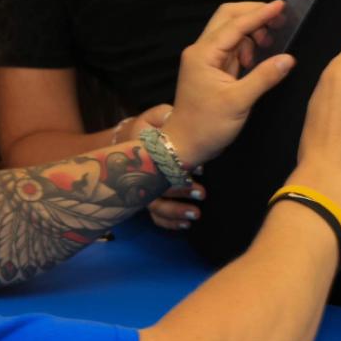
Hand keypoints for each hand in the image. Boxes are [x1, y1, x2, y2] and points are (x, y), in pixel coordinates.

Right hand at [113, 106, 206, 230]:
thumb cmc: (154, 127)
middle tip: (203, 193)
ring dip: (175, 212)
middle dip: (180, 193)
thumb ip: (165, 117)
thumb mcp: (157, 115)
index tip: (201, 169)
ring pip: (154, 207)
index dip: (177, 168)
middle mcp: (140, 173)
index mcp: (142, 152)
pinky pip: (155, 216)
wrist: (137, 140)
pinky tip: (186, 224)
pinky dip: (169, 222)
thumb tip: (177, 128)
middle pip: (156, 188)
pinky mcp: (149, 199)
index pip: (156, 163)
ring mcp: (143, 189)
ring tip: (195, 214)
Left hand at [163, 1, 297, 165]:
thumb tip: (289, 59)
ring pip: (230, 30)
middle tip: (280, 19)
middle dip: (254, 14)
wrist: (185, 144)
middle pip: (227, 17)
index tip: (282, 6)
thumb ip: (264, 77)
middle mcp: (201, 50)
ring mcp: (205, 58)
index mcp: (204, 54)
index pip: (235, 25)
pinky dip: (247, 44)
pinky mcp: (212, 67)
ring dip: (252, 30)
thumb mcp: (239, 102)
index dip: (260, 14)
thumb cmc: (208, 125)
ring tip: (270, 44)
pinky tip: (258, 57)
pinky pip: (231, 46)